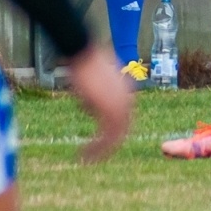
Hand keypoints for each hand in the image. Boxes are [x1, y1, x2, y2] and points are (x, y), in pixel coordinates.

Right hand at [61, 43, 132, 163]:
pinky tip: (84, 156)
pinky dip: (95, 149)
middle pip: (122, 129)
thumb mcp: (93, 81)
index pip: (124, 117)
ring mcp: (120, 105)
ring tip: (87, 158)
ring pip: (115, 137)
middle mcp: (127, 100)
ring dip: (101, 150)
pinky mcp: (110, 110)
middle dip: (109, 144)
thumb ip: (97, 95)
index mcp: (126, 92)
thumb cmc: (84, 62)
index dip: (113, 132)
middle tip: (95, 156)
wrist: (82, 52)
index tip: (100, 142)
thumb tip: (91, 108)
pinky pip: (106, 137)